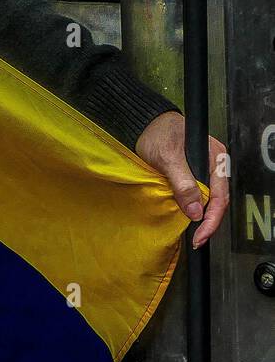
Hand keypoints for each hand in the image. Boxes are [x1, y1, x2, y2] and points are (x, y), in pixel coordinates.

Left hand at [134, 111, 228, 247]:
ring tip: (193, 232)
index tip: (200, 235)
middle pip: (217, 199)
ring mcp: (204, 168)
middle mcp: (214, 164)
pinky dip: (193, 206)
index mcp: (215, 158)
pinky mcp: (192, 172)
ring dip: (201, 215)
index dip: (212, 219)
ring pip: (207, 198)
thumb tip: (196, 212)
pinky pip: (197, 193)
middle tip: (196, 239)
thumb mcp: (167, 158)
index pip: (220, 195)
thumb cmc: (156, 133)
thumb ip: (182, 183)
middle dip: (208, 221)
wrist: (142, 121)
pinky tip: (187, 216)